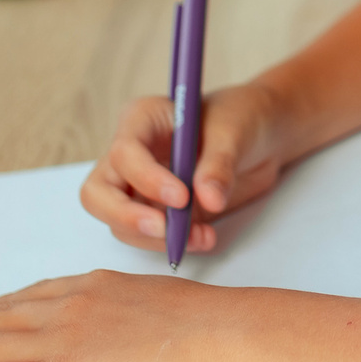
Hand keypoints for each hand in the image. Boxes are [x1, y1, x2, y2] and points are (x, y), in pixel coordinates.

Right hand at [80, 82, 293, 252]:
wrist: (262, 136)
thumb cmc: (242, 118)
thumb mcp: (234, 133)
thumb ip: (219, 165)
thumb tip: (208, 200)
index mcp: (142, 120)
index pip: (123, 153)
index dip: (146, 179)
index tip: (182, 197)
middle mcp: (131, 154)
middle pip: (98, 194)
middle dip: (126, 217)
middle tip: (164, 230)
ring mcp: (140, 186)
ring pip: (119, 222)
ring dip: (155, 237)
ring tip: (200, 236)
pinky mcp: (157, 211)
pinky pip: (149, 235)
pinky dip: (171, 243)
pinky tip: (203, 239)